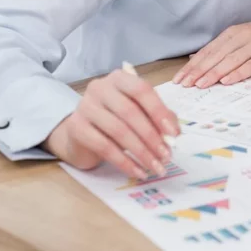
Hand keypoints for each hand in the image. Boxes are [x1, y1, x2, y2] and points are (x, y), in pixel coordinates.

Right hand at [43, 69, 179, 179]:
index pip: (141, 90)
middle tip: (166, 156)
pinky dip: (124, 162)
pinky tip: (137, 172)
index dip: (159, 112)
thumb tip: (174, 134)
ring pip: (118, 131)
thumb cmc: (116, 119)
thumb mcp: (139, 113)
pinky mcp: (76, 128)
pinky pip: (104, 147)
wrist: (82, 133)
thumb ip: (158, 117)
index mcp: (120, 78)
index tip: (174, 134)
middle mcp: (100, 88)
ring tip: (155, 167)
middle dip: (152, 137)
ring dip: (141, 152)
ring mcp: (85, 106)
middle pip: (130, 112)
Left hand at [173, 9, 250, 87]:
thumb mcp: (244, 36)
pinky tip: (227, 80)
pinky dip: (239, 72)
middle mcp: (243, 37)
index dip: (193, 65)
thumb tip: (196, 59)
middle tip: (184, 84)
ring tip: (200, 84)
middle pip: (217, 55)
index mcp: (234, 33)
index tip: (179, 77)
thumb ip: (222, 47)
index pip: (209, 50)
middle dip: (199, 70)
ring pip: (231, 60)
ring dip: (214, 73)